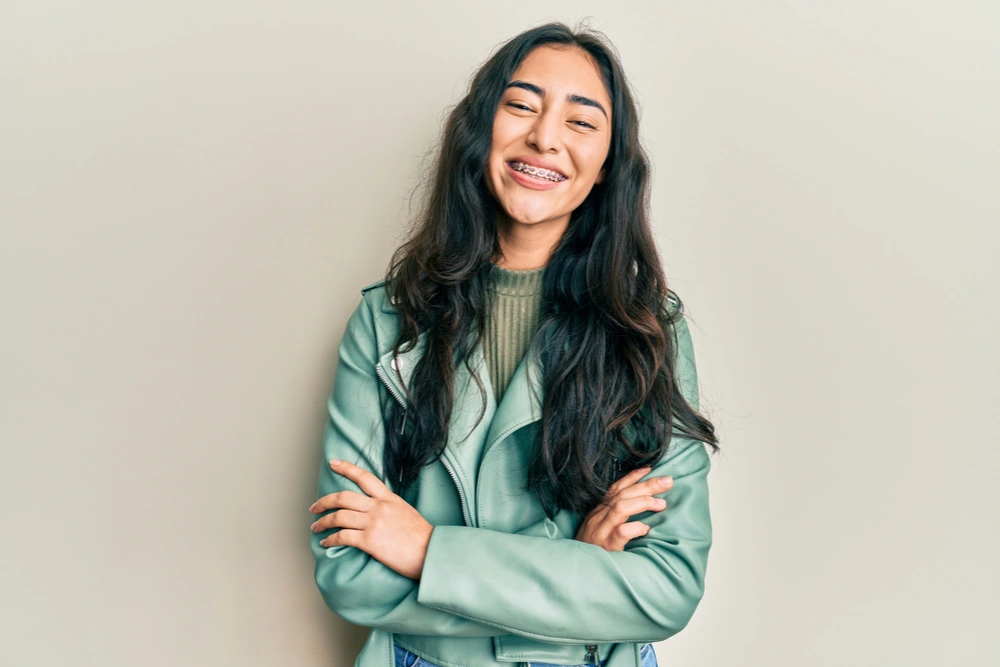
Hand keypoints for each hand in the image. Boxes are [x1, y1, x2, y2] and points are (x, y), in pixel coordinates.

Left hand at [309, 459, 433, 580]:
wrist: (430, 552)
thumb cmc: (422, 537)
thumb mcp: (406, 512)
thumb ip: (388, 507)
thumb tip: (374, 511)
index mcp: (389, 498)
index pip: (364, 477)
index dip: (346, 468)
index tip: (334, 463)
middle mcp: (379, 507)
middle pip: (343, 497)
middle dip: (324, 501)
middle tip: (314, 507)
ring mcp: (373, 523)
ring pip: (338, 516)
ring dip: (323, 522)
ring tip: (316, 526)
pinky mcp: (369, 540)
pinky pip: (342, 536)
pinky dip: (330, 538)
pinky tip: (325, 542)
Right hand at [574, 465, 672, 550]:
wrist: (576, 573)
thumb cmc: (592, 552)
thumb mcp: (600, 531)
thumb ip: (615, 519)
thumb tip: (640, 507)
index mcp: (598, 513)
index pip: (615, 489)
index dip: (632, 477)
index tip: (649, 469)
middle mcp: (597, 519)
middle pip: (622, 495)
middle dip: (646, 485)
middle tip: (668, 481)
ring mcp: (600, 532)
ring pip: (620, 508)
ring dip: (643, 502)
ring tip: (662, 504)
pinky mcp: (605, 547)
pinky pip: (621, 532)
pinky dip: (635, 527)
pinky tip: (646, 528)